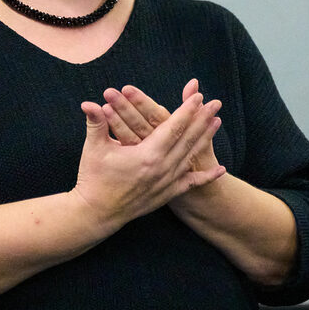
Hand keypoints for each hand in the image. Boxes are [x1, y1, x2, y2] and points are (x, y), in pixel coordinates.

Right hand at [74, 90, 223, 226]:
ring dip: (204, 139)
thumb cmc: (94, 179)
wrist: (96, 213)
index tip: (198, 96)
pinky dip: (207, 176)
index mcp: (148, 155)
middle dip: (203, 120)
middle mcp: (162, 168)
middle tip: (216, 104)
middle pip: (188, 139)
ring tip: (217, 123)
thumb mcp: (94, 149)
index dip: (186, 110)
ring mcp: (166, 183)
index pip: (173, 127)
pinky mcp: (166, 195)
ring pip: (190, 156)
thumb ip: (96, 123)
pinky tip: (221, 169)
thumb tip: (87, 103)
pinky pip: (190, 183)